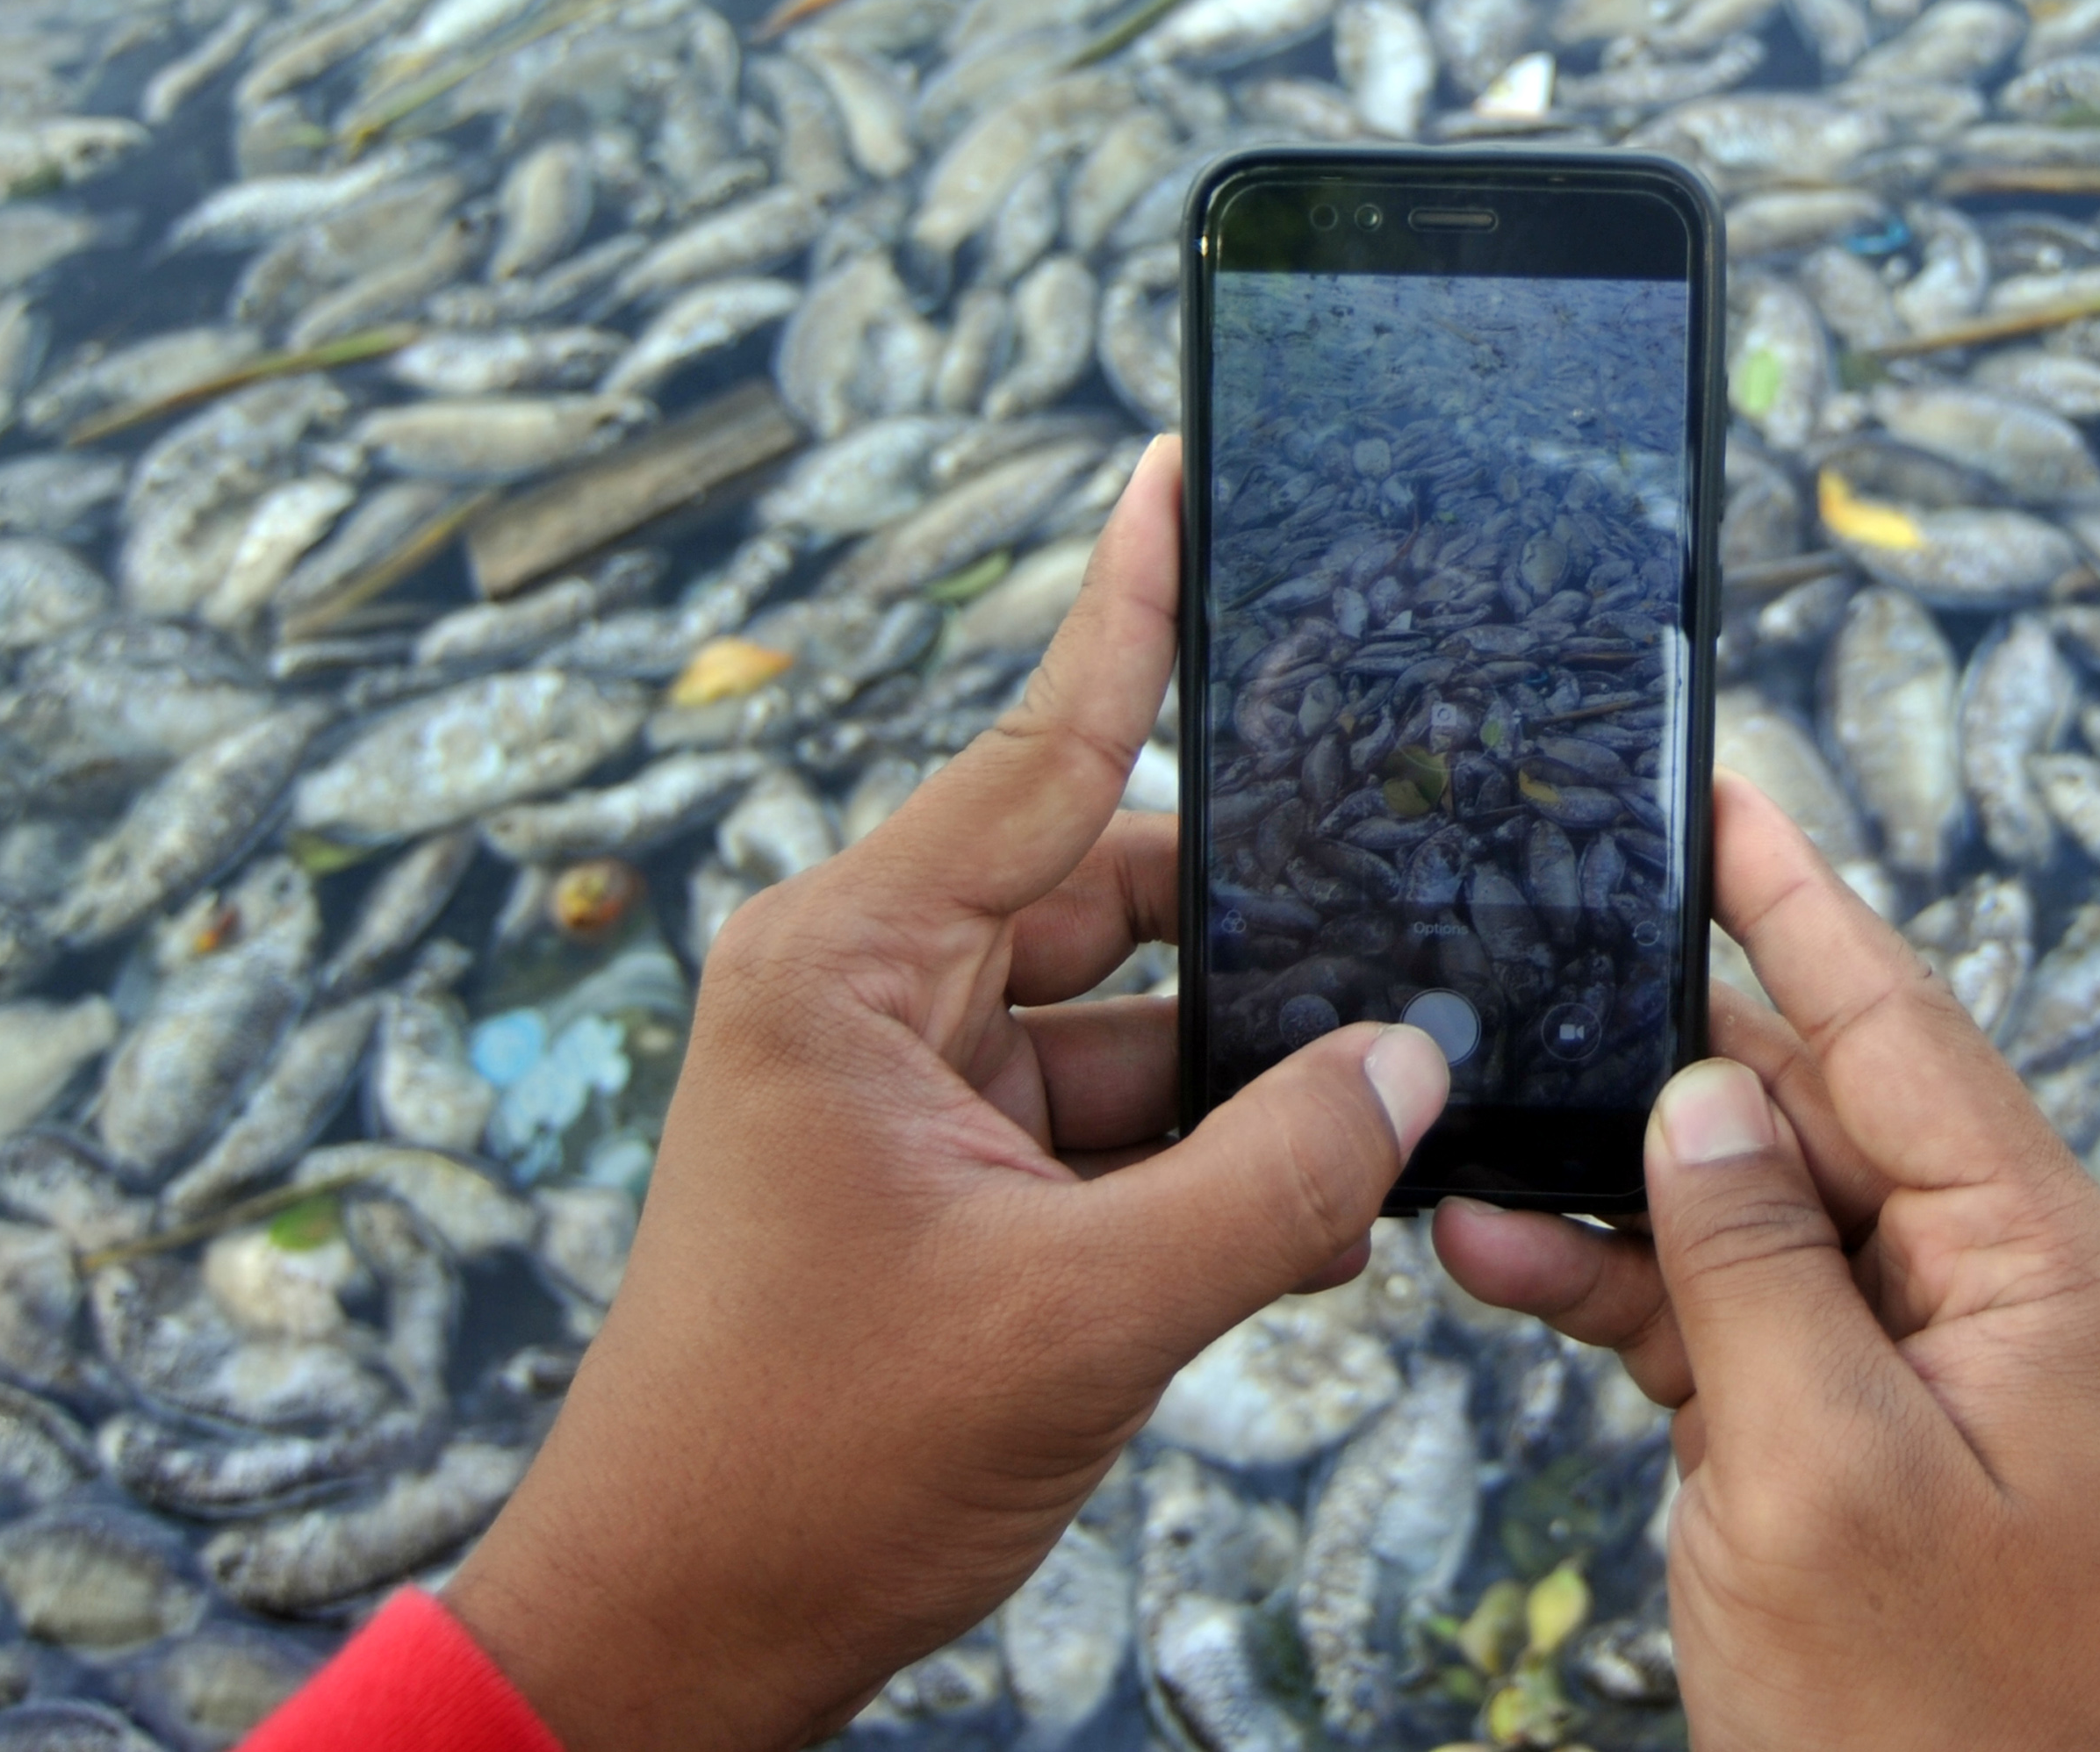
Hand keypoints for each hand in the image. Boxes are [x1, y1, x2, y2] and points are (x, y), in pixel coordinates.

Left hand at [445, 437, 1450, 1750]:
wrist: (683, 1631)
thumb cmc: (808, 1463)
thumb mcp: (1080, 1314)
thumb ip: (1268, 1179)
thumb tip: (1406, 1066)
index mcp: (850, 967)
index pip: (1043, 752)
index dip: (1134, 613)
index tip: (1183, 468)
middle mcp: (872, 994)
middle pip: (1118, 889)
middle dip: (1262, 936)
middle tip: (1415, 942)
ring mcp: (907, 1087)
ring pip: (1133, 1017)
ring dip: (1243, 1080)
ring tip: (1371, 1127)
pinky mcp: (944, 1175)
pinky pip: (1109, 1116)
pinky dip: (1202, 1159)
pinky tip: (1306, 1216)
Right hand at [1436, 774, 2099, 1751]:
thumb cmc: (1924, 1724)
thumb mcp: (1820, 1470)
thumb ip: (1752, 1259)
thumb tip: (1704, 1094)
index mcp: (2051, 1270)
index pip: (1908, 1032)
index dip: (1799, 907)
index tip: (1722, 791)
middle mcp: (2003, 1287)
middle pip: (1822, 1110)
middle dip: (1667, 1060)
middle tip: (1539, 967)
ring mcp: (1928, 1357)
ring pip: (1753, 1208)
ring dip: (1614, 1190)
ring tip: (1471, 1161)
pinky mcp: (1850, 1423)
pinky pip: (1730, 1309)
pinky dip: (1622, 1286)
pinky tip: (1504, 1255)